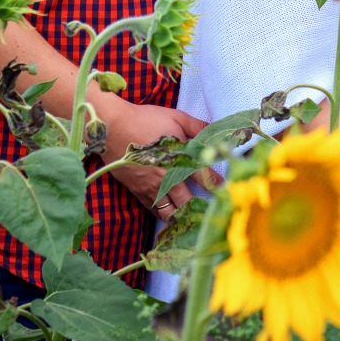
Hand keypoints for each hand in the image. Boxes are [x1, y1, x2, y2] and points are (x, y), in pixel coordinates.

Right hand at [91, 91, 222, 218]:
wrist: (113, 127)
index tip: (226, 192)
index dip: (217, 185)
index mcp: (180, 161)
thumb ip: (197, 126)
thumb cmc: (145, 120)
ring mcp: (151, 188)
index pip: (205, 177)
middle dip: (199, 210)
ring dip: (180, 216)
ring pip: (169, 212)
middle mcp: (167, 179)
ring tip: (190, 222)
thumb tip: (214, 128)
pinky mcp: (137, 190)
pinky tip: (167, 217)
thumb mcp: (175, 118)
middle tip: (208, 215)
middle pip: (187, 202)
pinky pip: (152, 209)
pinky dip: (161, 215)